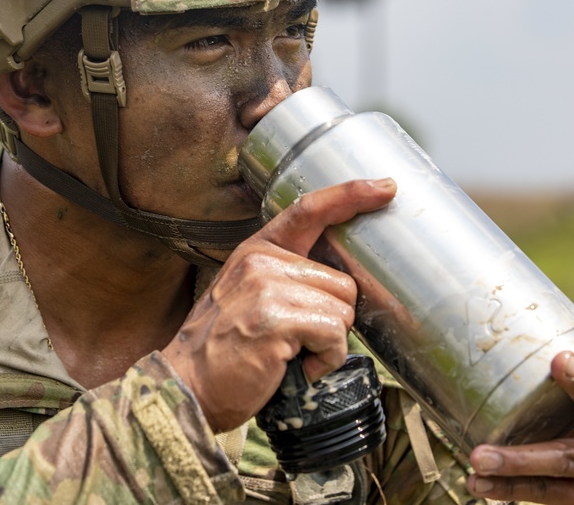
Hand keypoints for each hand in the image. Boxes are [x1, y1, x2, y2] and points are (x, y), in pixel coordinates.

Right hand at [162, 178, 396, 432]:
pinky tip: (295, 366)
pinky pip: (334, 335)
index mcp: (258, 250)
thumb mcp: (248, 295)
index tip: (386, 187)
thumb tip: (341, 286)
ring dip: (328, 342)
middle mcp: (262, 261)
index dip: (351, 195)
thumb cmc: (225, 350)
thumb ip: (286, 276)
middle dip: (332, 319)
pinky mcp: (276, 319)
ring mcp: (267, 287)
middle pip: (343, 283)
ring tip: (291, 354)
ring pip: (343, 310)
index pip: (309, 209)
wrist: (187, 387)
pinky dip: (324, 359)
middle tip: (297, 341)